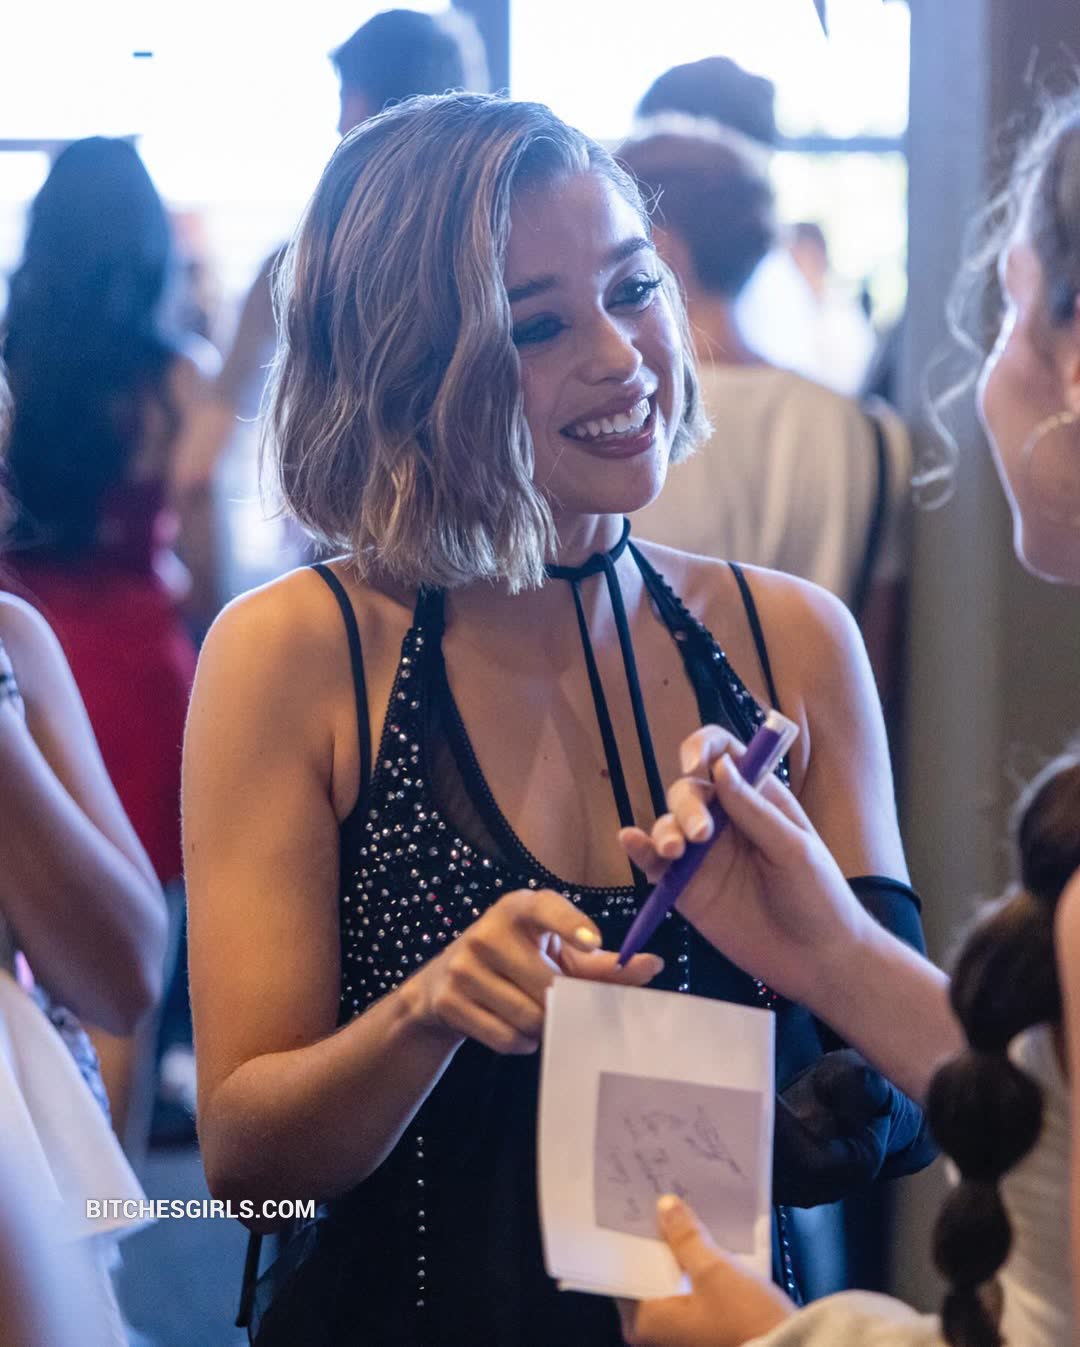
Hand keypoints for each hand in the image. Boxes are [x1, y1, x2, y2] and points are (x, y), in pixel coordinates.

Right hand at [410, 887, 662, 1053]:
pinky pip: (506, 1037)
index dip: (570, 923)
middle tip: (556, 1002)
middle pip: (547, 985)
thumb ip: (601, 962)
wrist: (442, 983)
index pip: (547, 908)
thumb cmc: (517, 961)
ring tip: (533, 1013)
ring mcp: (464, 965)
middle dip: (560, 1004)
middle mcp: (488, 930)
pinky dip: (520, 1043)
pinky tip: (512, 1026)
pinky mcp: (448, 1001)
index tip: (593, 940)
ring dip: (542, 1027)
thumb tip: (653, 965)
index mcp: (519, 908)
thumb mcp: (555, 954)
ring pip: (528, 1016)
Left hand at [618, 1195, 792, 1346]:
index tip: (636, 1206)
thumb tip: (666, 1207)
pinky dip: (693, 1270)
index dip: (632, 1236)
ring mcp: (681, 1333)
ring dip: (678, 1253)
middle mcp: (657, 1333)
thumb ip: (686, 1237)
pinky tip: (704, 1243)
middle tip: (662, 1202)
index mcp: (645, 1323)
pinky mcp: (703, 1330)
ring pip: (670, 1282)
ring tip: (682, 1215)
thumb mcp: (714, 1272)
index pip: (624, 1270)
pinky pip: (688, 1292)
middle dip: (658, 1240)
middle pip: (648, 1273)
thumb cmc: (747, 1323)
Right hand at [619, 726, 869, 1008]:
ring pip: (668, 824)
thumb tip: (721, 765)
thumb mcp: (794, 849)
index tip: (693, 762)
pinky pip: (656, 864)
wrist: (817, 961)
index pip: (723, 755)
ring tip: (674, 851)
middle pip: (688, 790)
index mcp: (759, 799)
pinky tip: (633, 842)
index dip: (703, 748)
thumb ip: (755, 810)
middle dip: (687, 805)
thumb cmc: (819, 898)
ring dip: (664, 830)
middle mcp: (727, 821)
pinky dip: (640, 850)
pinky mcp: (687, 889)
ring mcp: (704, 855)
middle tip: (700, 835)